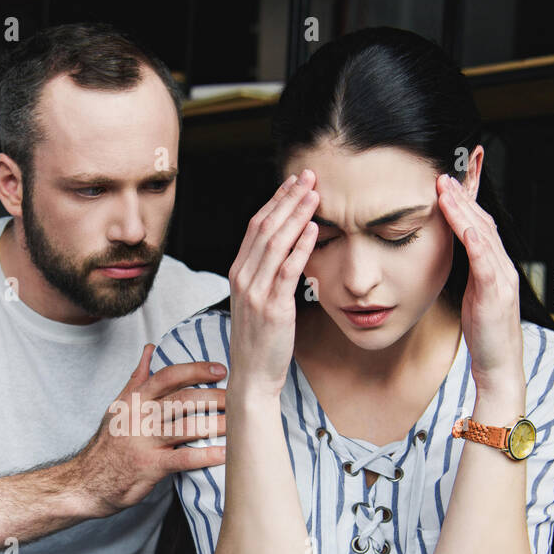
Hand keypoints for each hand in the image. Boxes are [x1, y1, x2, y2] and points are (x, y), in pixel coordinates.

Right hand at [72, 344, 227, 516]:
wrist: (87, 480)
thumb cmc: (109, 443)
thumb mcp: (118, 406)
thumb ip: (137, 378)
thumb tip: (150, 349)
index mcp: (135, 399)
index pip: (168, 376)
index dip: (196, 370)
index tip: (220, 369)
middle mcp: (140, 416)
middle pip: (184, 400)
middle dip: (215, 397)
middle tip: (239, 399)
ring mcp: (145, 441)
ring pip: (187, 426)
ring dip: (217, 424)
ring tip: (240, 424)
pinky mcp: (150, 466)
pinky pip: (184, 459)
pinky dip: (207, 456)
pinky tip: (226, 454)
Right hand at [227, 169, 319, 398]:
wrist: (252, 376)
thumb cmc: (260, 340)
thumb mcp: (257, 301)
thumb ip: (268, 274)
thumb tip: (290, 249)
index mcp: (238, 273)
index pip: (256, 226)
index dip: (276, 200)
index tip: (294, 182)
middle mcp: (242, 278)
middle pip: (264, 227)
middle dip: (287, 198)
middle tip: (308, 176)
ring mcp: (255, 293)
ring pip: (274, 243)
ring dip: (296, 215)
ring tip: (315, 194)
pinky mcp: (272, 309)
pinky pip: (286, 271)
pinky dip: (300, 247)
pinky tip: (314, 230)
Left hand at [436, 172, 522, 394]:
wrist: (499, 364)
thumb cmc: (483, 332)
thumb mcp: (474, 295)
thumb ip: (470, 272)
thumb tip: (456, 254)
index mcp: (495, 266)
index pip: (480, 226)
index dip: (465, 202)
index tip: (448, 182)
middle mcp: (503, 267)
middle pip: (482, 223)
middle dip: (462, 197)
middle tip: (442, 176)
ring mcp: (502, 279)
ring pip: (483, 236)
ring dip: (463, 211)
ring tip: (445, 190)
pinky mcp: (495, 294)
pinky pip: (486, 262)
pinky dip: (475, 241)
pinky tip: (462, 225)